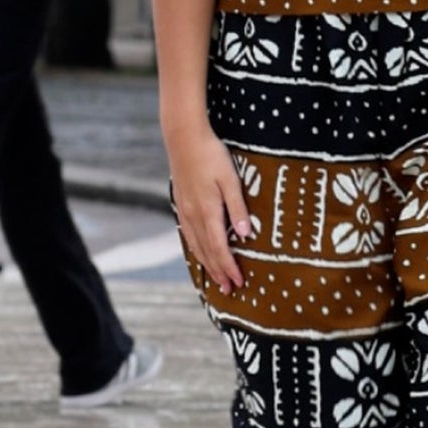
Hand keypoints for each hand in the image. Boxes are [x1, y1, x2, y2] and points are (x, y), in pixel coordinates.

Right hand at [165, 121, 250, 294]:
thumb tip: (246, 234)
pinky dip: (195, 249)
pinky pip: (188, 234)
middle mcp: (194, 215)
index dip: (229, 267)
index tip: (239, 282)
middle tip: (229, 290)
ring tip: (216, 279)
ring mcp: (185, 210)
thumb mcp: (230, 179)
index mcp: (208, 211)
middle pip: (207, 252)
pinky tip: (200, 252)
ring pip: (196, 245)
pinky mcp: (181, 203)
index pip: (220, 248)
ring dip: (207, 264)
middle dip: (219, 272)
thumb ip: (238, 207)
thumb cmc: (211, 155)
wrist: (183, 137)